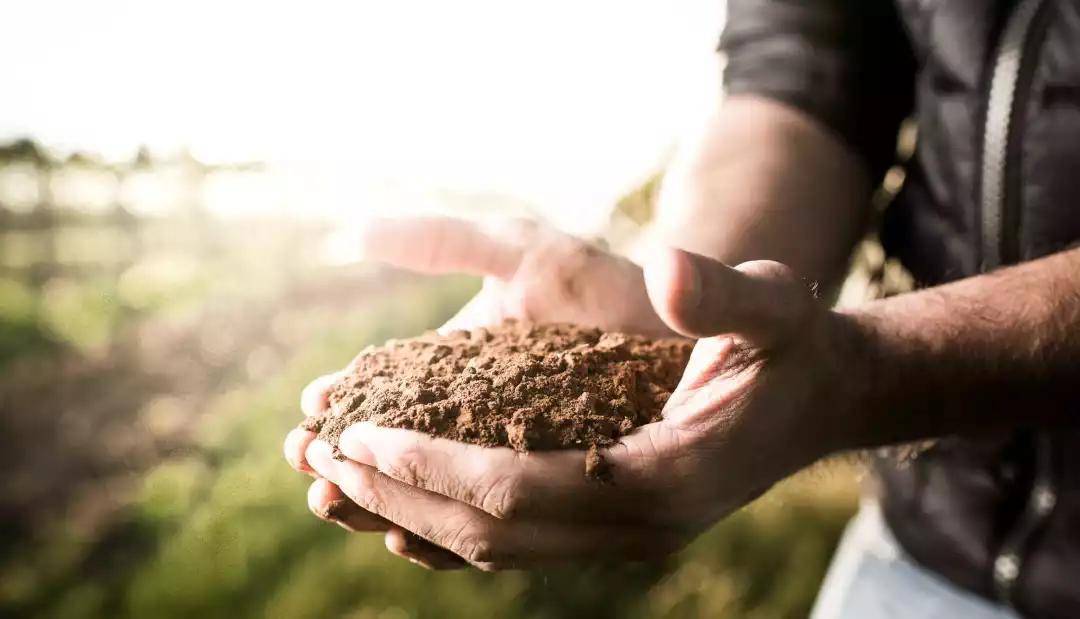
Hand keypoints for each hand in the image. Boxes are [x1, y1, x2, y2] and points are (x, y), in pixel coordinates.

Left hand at [300, 247, 857, 568]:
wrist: (820, 398)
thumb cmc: (793, 348)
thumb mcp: (773, 306)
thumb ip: (723, 292)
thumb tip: (666, 269)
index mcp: (666, 480)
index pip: (519, 489)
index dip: (432, 466)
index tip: (359, 434)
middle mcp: (640, 526)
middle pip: (493, 533)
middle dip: (400, 497)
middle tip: (322, 460)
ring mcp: (626, 536)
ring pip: (497, 549)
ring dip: (412, 516)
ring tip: (340, 481)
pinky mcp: (614, 524)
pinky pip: (517, 544)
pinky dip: (452, 529)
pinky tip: (402, 506)